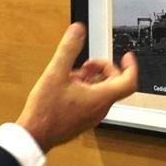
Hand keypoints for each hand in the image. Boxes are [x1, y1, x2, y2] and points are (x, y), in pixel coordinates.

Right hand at [15, 23, 138, 149]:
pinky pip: (93, 100)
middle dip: (103, 69)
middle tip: (87, 64)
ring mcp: (92, 116)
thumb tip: (78, 31)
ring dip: (92, 78)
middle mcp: (100, 109)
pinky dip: (86, 89)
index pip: (129, 81)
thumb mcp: (56, 73)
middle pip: (115, 84)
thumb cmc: (46, 111)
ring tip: (73, 74)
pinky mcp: (83, 120)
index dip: (131, 66)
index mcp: (100, 97)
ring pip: (102, 92)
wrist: (35, 135)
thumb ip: (68, 49)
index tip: (126, 55)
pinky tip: (67, 86)